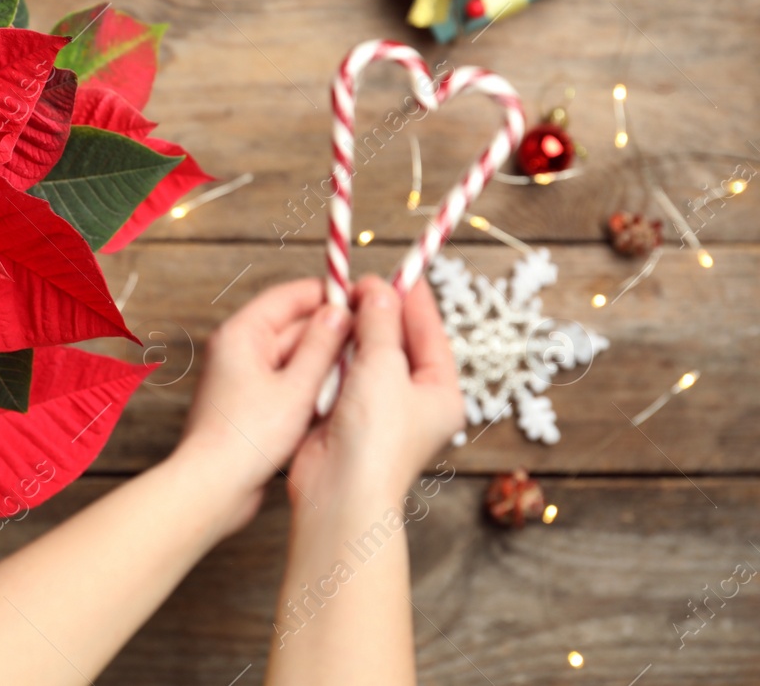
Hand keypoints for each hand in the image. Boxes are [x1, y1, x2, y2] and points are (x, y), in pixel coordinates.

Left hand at [170, 279, 350, 537]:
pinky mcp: (251, 403)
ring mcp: (244, 377)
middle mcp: (239, 350)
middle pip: (293, 326)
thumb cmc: (246, 438)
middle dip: (331, 332)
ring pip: (294, 357)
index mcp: (242, 334)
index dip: (327, 294)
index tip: (361, 298)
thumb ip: (321, 346)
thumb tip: (339, 312)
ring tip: (360, 368)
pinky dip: (311, 386)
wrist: (214, 486)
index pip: (289, 296)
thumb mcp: (297, 387)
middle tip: (370, 336)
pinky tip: (337, 397)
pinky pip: (287, 382)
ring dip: (324, 362)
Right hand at [287, 276, 463, 515]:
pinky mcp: (347, 415)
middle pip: (398, 342)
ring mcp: (380, 408)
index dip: (413, 299)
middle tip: (358, 284)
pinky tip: (323, 335)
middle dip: (378, 312)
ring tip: (339, 302)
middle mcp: (413, 400)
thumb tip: (377, 291)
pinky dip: (334, 354)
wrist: (341, 492)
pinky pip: (343, 373)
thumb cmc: (376, 439)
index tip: (399, 270)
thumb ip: (379, 324)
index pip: (430, 333)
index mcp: (440, 392)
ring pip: (367, 355)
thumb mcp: (383, 368)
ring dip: (353, 331)